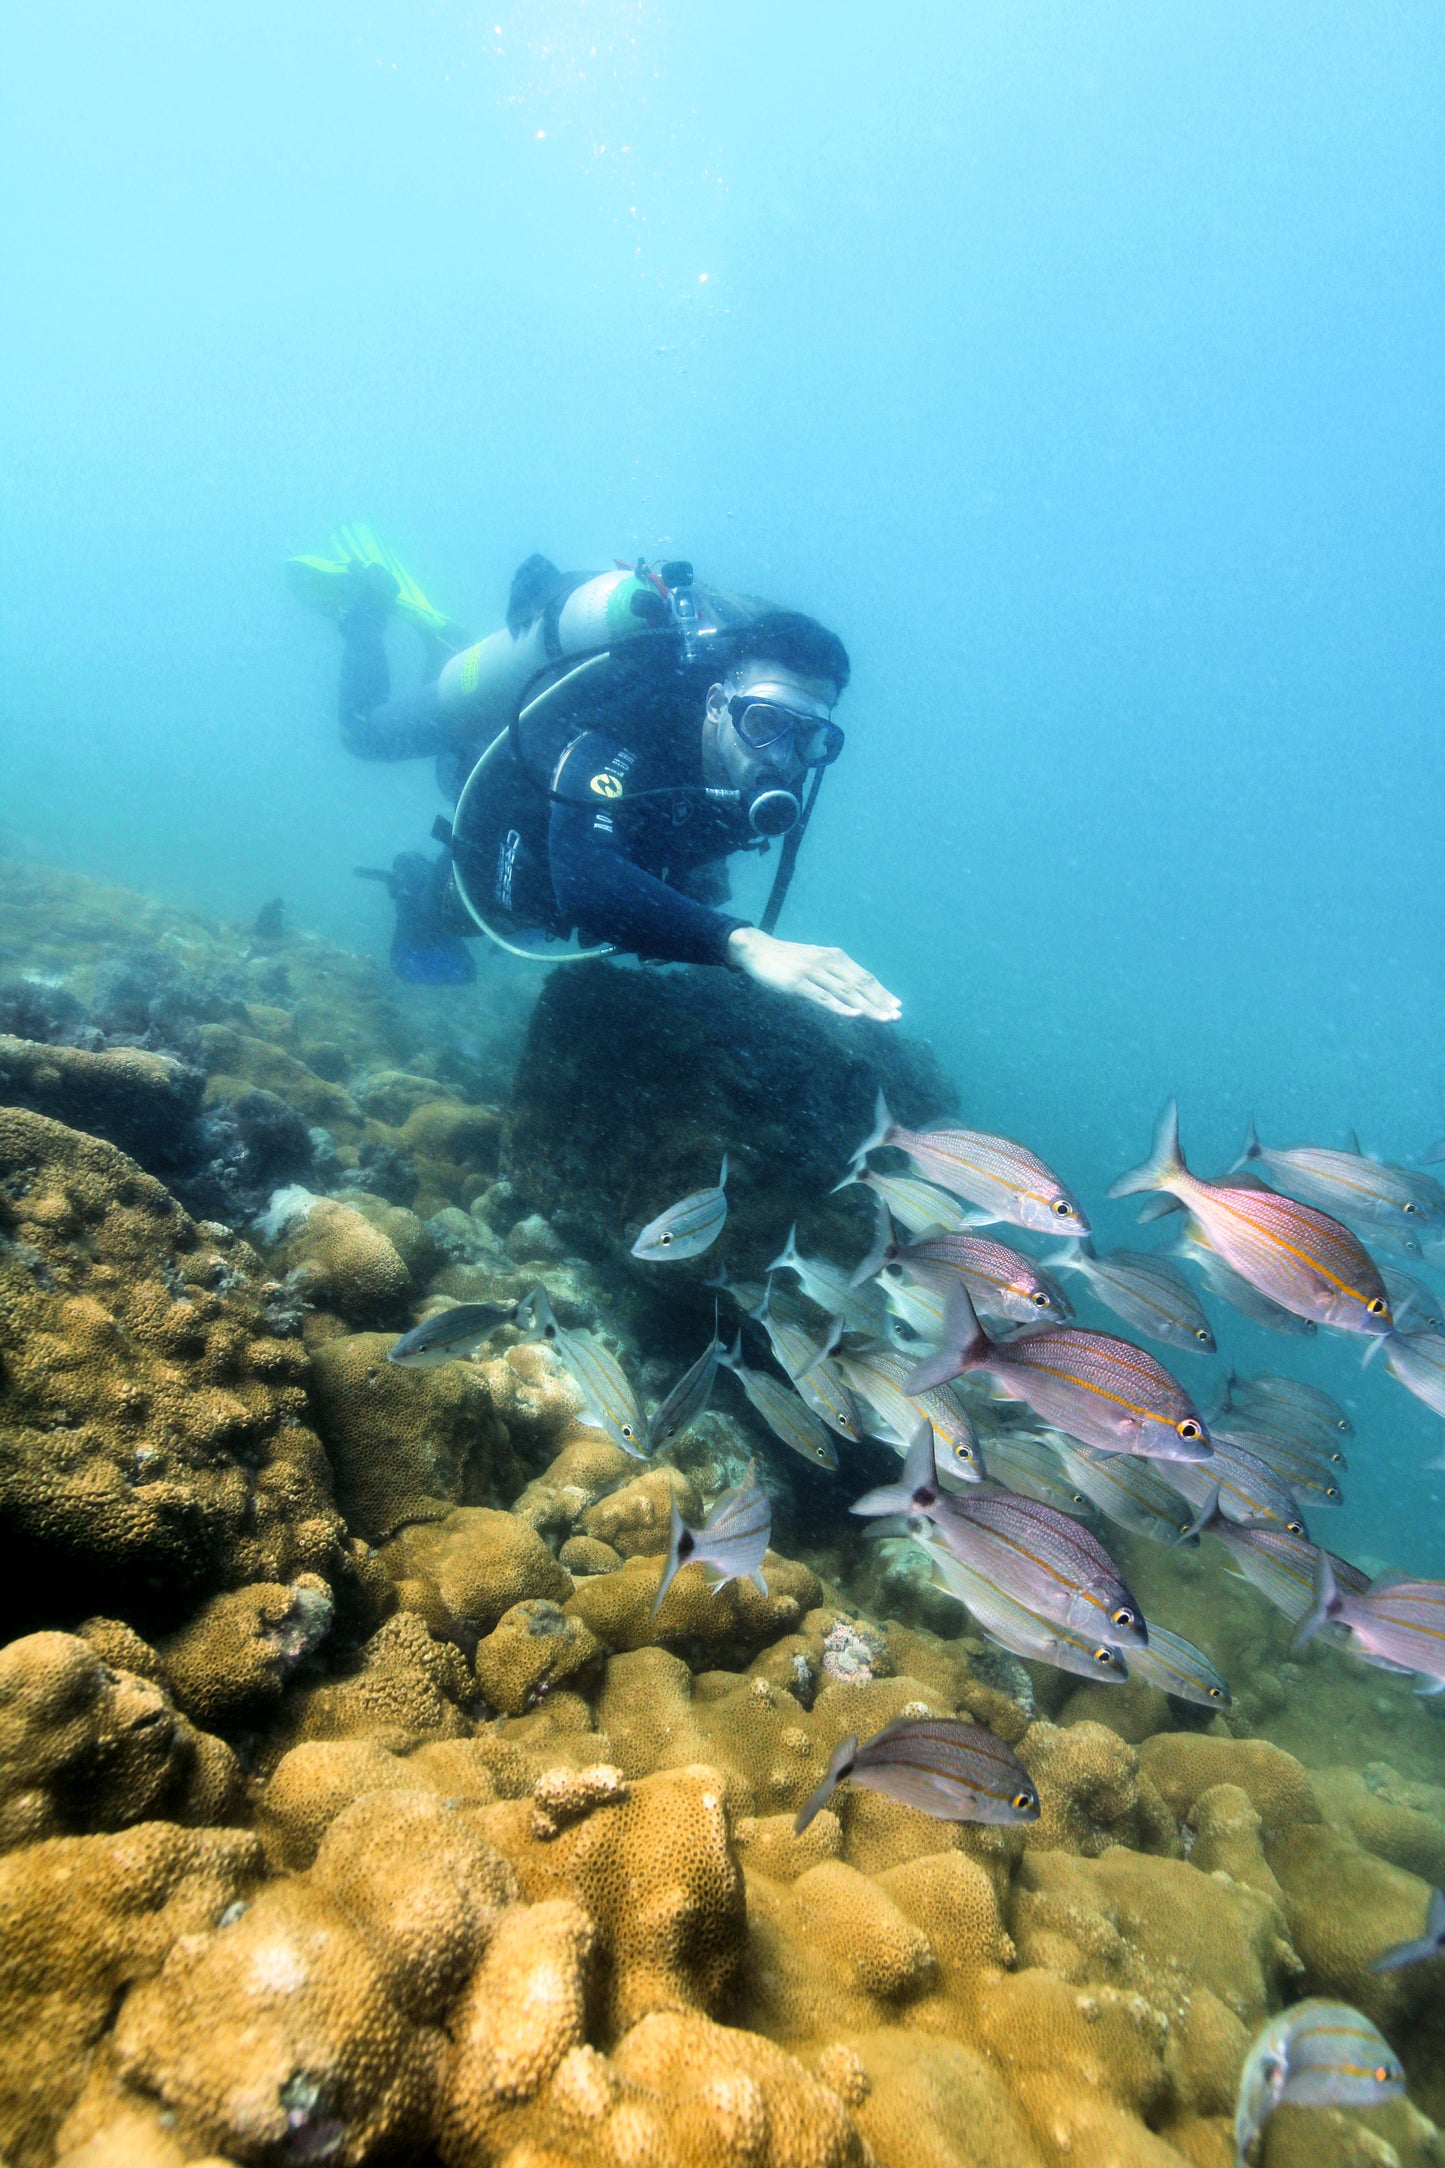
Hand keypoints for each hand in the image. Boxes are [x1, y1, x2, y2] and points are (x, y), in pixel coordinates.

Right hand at [726, 927, 900, 1021]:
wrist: (758, 950)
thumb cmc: (787, 960)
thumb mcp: (815, 962)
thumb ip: (833, 974)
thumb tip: (852, 991)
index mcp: (835, 956)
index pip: (864, 976)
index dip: (882, 991)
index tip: (897, 1005)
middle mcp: (828, 962)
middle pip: (860, 984)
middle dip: (880, 1001)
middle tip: (896, 1016)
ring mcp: (814, 972)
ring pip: (846, 992)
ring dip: (867, 1007)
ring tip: (884, 1018)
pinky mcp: (799, 983)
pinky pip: (823, 997)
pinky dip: (841, 1006)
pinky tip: (854, 1014)